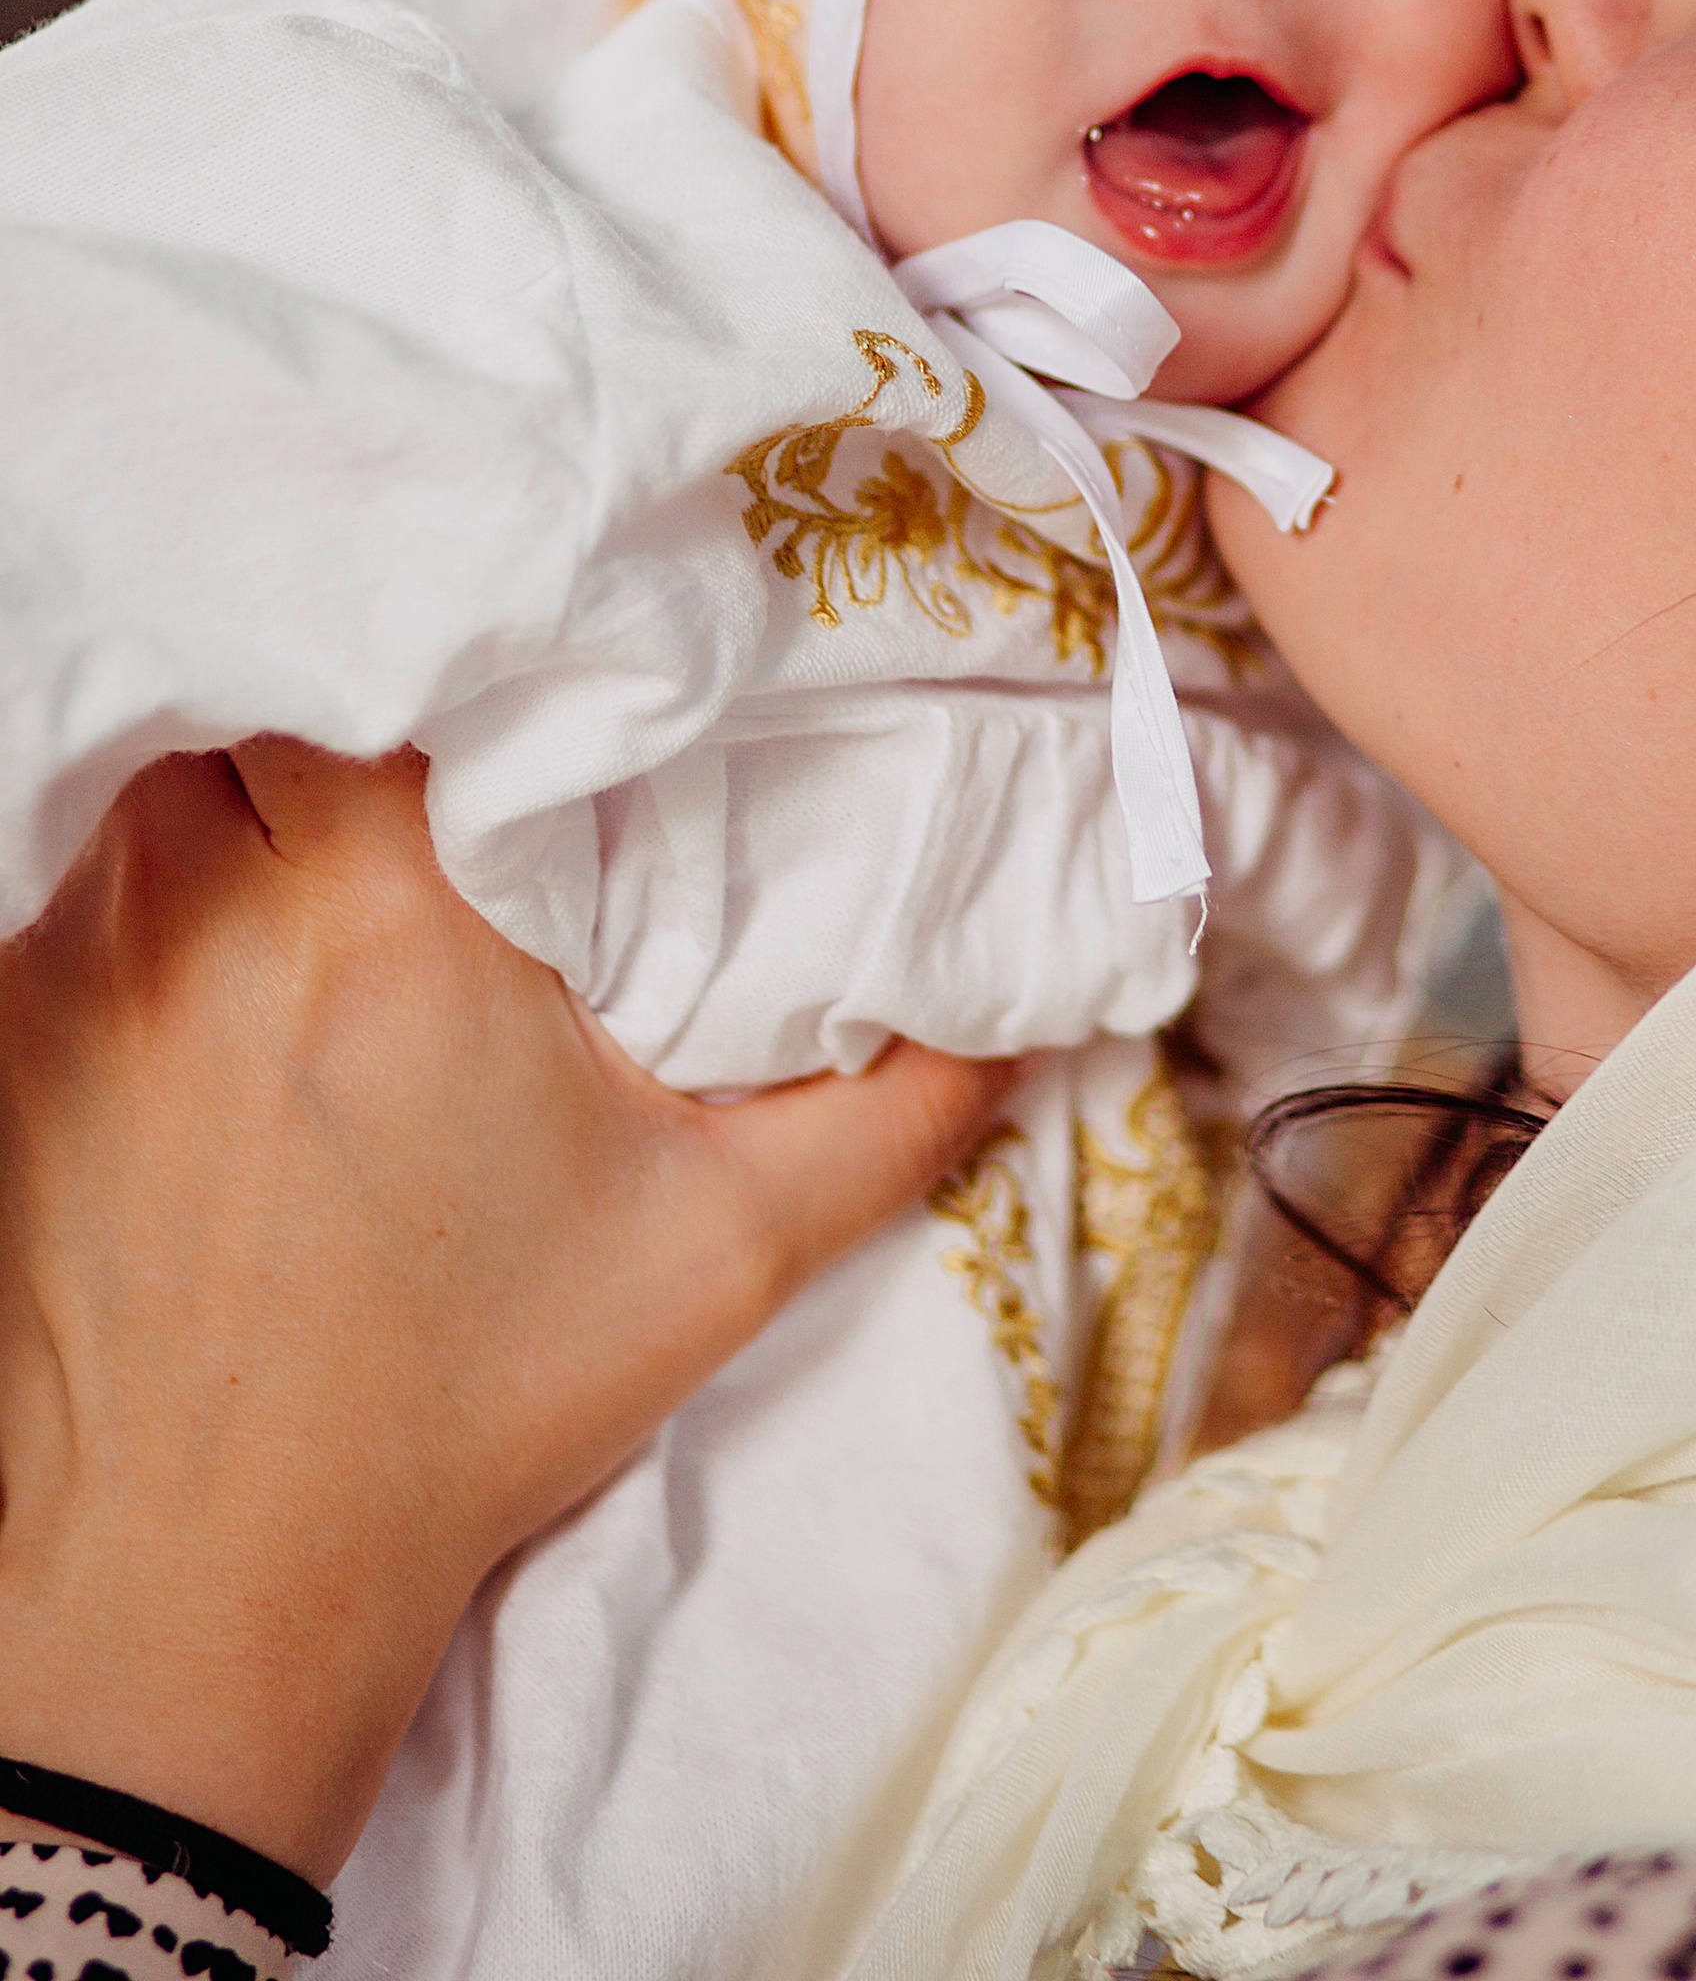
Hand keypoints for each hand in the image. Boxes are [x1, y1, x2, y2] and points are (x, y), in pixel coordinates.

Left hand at [0, 743, 1019, 1880]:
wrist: (206, 1594)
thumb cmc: (460, 1410)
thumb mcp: (714, 1249)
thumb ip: (891, 1103)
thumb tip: (1035, 1000)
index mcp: (385, 907)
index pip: (410, 658)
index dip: (473, 659)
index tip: (536, 707)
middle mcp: (209, 903)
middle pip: (278, 707)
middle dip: (360, 738)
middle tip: (450, 810)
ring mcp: (78, 968)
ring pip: (169, 791)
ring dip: (255, 822)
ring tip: (346, 918)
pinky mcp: (3, 1042)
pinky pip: (85, 898)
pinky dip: (163, 921)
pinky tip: (237, 1012)